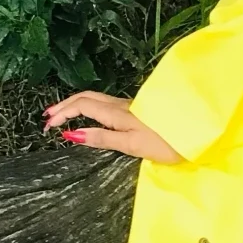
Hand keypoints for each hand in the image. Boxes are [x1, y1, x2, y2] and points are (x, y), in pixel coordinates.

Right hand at [43, 90, 184, 163]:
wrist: (196, 131)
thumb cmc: (166, 142)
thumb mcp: (131, 145)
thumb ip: (102, 138)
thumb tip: (72, 133)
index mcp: (117, 113)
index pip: (82, 105)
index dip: (62, 112)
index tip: (47, 125)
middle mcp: (121, 105)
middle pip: (87, 97)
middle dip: (65, 105)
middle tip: (48, 117)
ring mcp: (130, 106)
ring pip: (96, 99)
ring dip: (76, 105)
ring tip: (62, 115)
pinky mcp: (137, 110)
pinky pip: (105, 104)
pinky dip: (89, 108)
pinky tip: (89, 117)